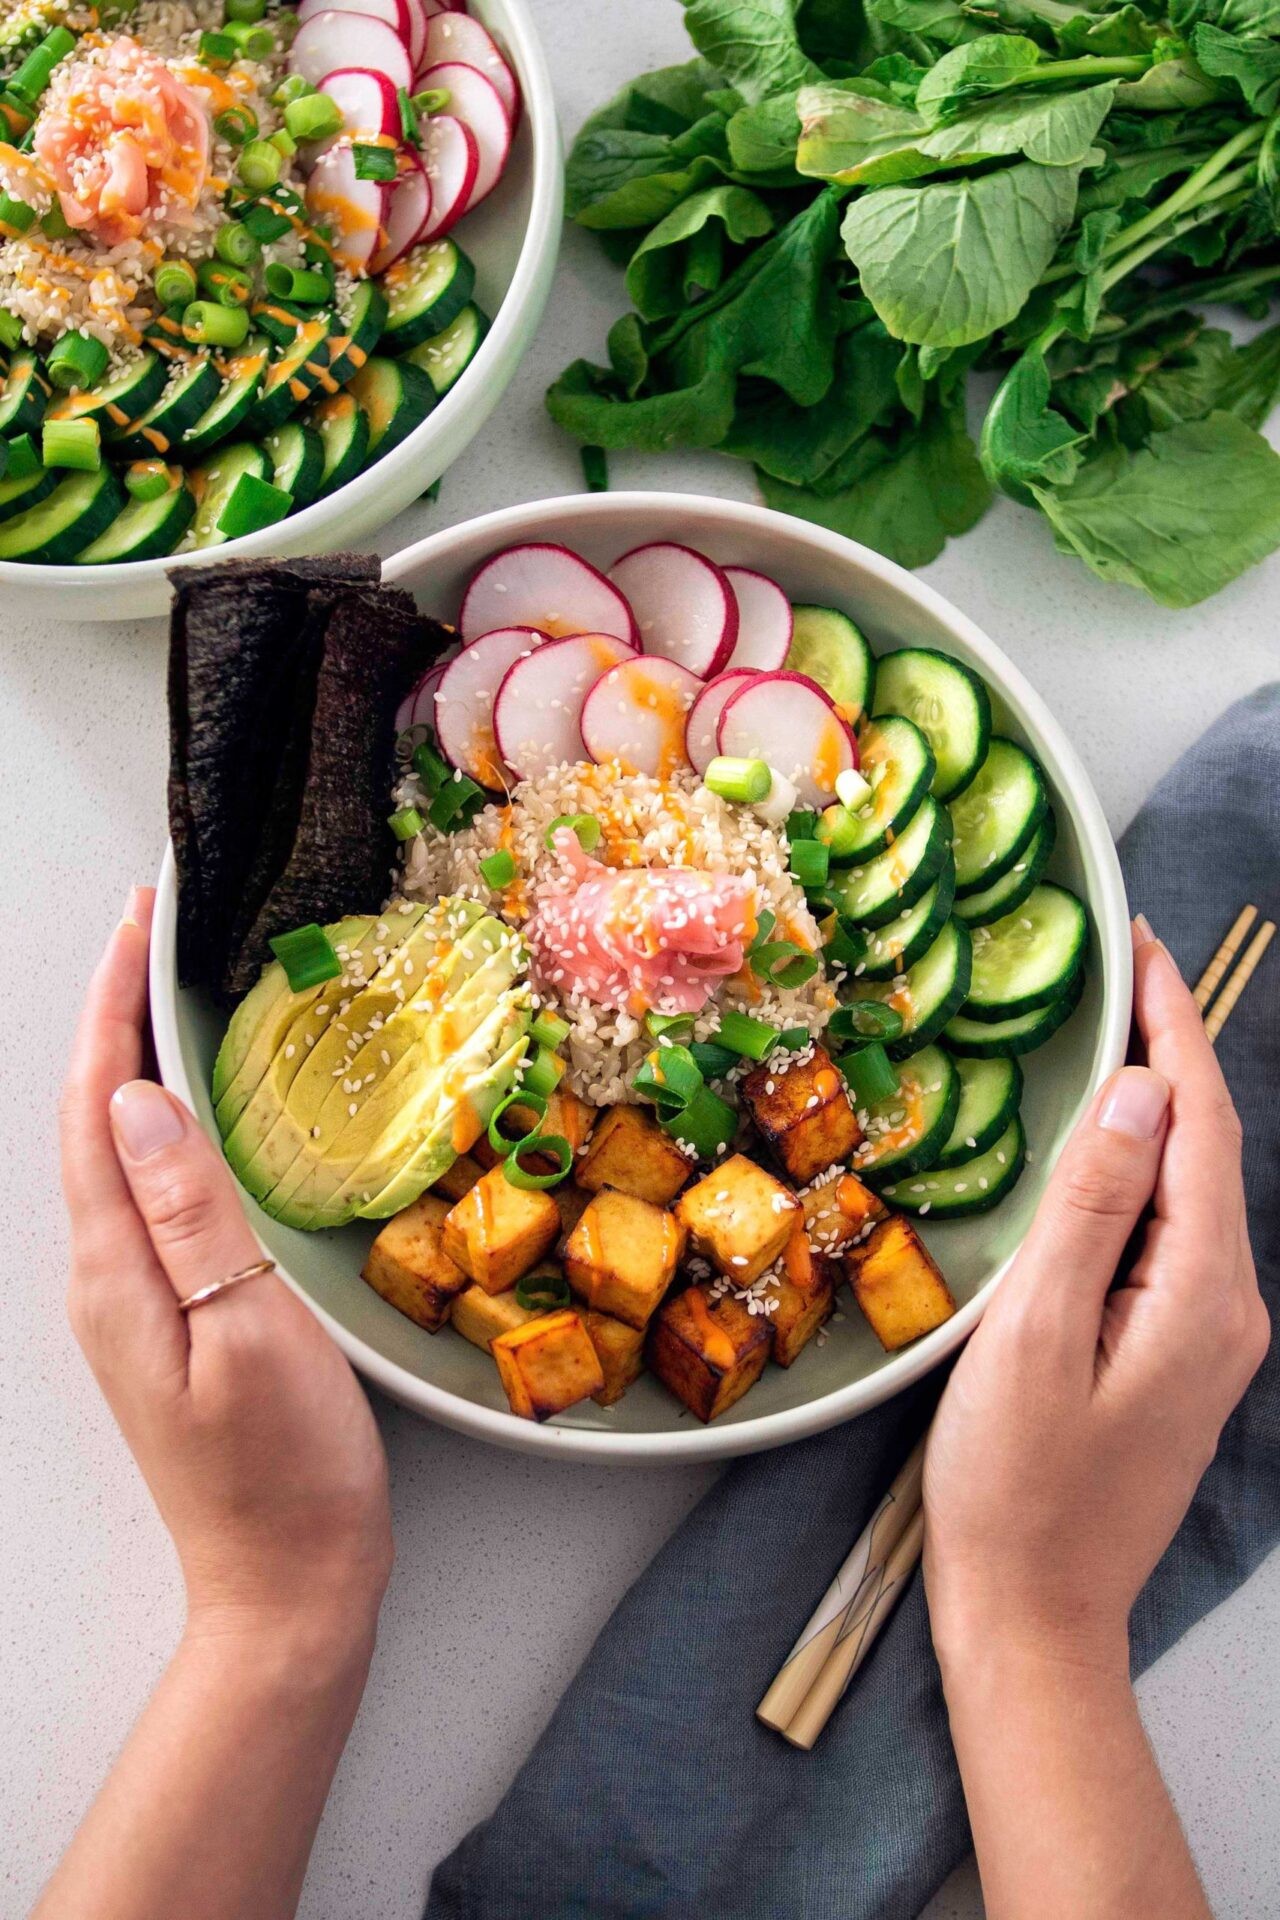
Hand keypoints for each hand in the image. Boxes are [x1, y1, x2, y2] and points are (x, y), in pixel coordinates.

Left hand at [59, 889, 393, 1651]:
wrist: (285, 1584)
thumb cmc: (283, 1470)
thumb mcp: (248, 1329)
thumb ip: (190, 1213)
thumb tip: (139, 1097)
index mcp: (116, 1271)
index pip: (95, 1106)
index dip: (111, 1007)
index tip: (139, 922)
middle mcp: (105, 1278)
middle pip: (91, 1117)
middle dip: (114, 1014)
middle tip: (155, 932)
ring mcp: (128, 1300)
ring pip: (116, 1151)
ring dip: (134, 1062)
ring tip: (171, 993)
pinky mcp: (162, 1316)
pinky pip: (146, 1192)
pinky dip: (162, 1124)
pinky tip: (198, 1110)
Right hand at [924, 918, 1268, 1676]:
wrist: (1033, 1618)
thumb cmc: (1015, 1486)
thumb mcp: (1034, 1335)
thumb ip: (1092, 1208)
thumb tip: (1140, 1095)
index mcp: (1204, 1293)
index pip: (1201, 1124)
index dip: (1173, 1025)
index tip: (1142, 944)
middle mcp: (1228, 1306)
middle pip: (1204, 1149)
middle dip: (1168, 1050)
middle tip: (1118, 967)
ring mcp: (1208, 1336)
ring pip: (1186, 1191)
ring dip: (1151, 1111)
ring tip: (1105, 1034)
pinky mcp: (1176, 1356)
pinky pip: (1166, 1235)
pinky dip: (1136, 1174)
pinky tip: (1100, 1153)